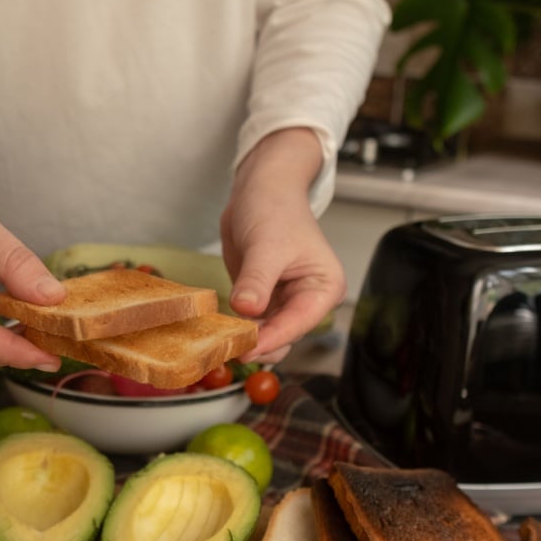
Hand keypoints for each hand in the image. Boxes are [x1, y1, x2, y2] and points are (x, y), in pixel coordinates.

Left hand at [221, 127, 344, 362]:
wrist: (260, 192)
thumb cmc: (275, 210)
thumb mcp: (266, 245)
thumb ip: (257, 280)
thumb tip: (247, 309)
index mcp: (324, 288)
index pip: (299, 322)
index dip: (272, 338)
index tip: (245, 348)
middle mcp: (308, 301)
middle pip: (284, 335)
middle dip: (258, 343)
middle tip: (225, 349)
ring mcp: (285, 303)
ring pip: (267, 336)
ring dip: (245, 340)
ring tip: (218, 344)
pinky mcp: (264, 302)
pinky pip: (252, 325)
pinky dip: (236, 330)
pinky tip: (217, 332)